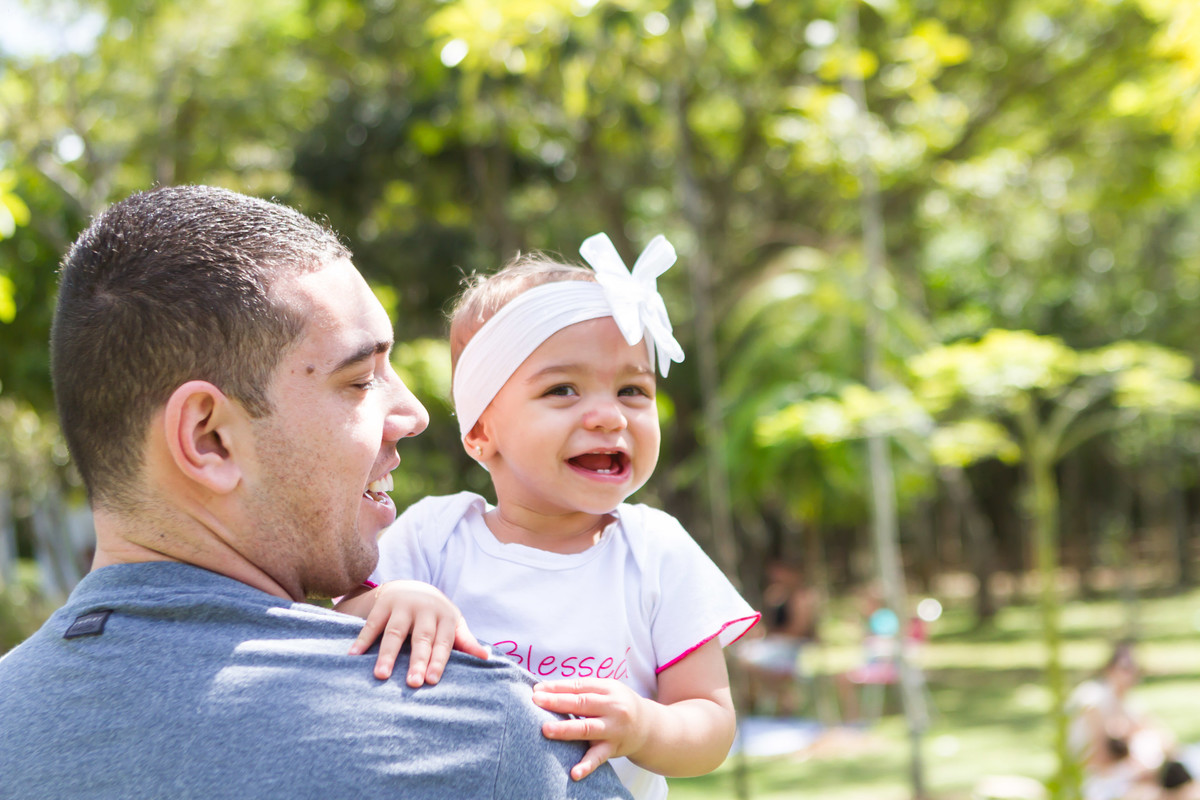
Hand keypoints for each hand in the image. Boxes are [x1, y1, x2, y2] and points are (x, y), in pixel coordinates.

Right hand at [345, 581, 488, 685]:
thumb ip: (465, 641)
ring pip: (394, 633)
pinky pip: (372, 624)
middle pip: (421, 639)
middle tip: (412, 683)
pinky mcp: (382, 604)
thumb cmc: (436, 615)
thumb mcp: (453, 624)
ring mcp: (402, 606)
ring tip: (381, 675)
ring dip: (387, 655)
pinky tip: (353, 655)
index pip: (443, 643)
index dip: (437, 661)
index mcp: (445, 617)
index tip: (431, 681)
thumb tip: (486, 657)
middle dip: (417, 661)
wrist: (411, 587)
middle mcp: (425, 610)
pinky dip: (362, 640)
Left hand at [532, 678, 649, 780]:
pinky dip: (586, 765)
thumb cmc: (619, 704)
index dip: (557, 687)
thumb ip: (582, 689)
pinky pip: (598, 757)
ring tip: (545, 729)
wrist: (649, 727)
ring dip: (565, 729)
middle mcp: (612, 707)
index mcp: (608, 689)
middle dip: (556, 702)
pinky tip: (574, 773)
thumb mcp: (607, 690)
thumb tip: (547, 688)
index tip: (537, 689)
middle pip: (581, 704)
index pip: (579, 686)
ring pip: (587, 728)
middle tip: (535, 701)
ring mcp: (613, 729)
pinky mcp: (614, 748)